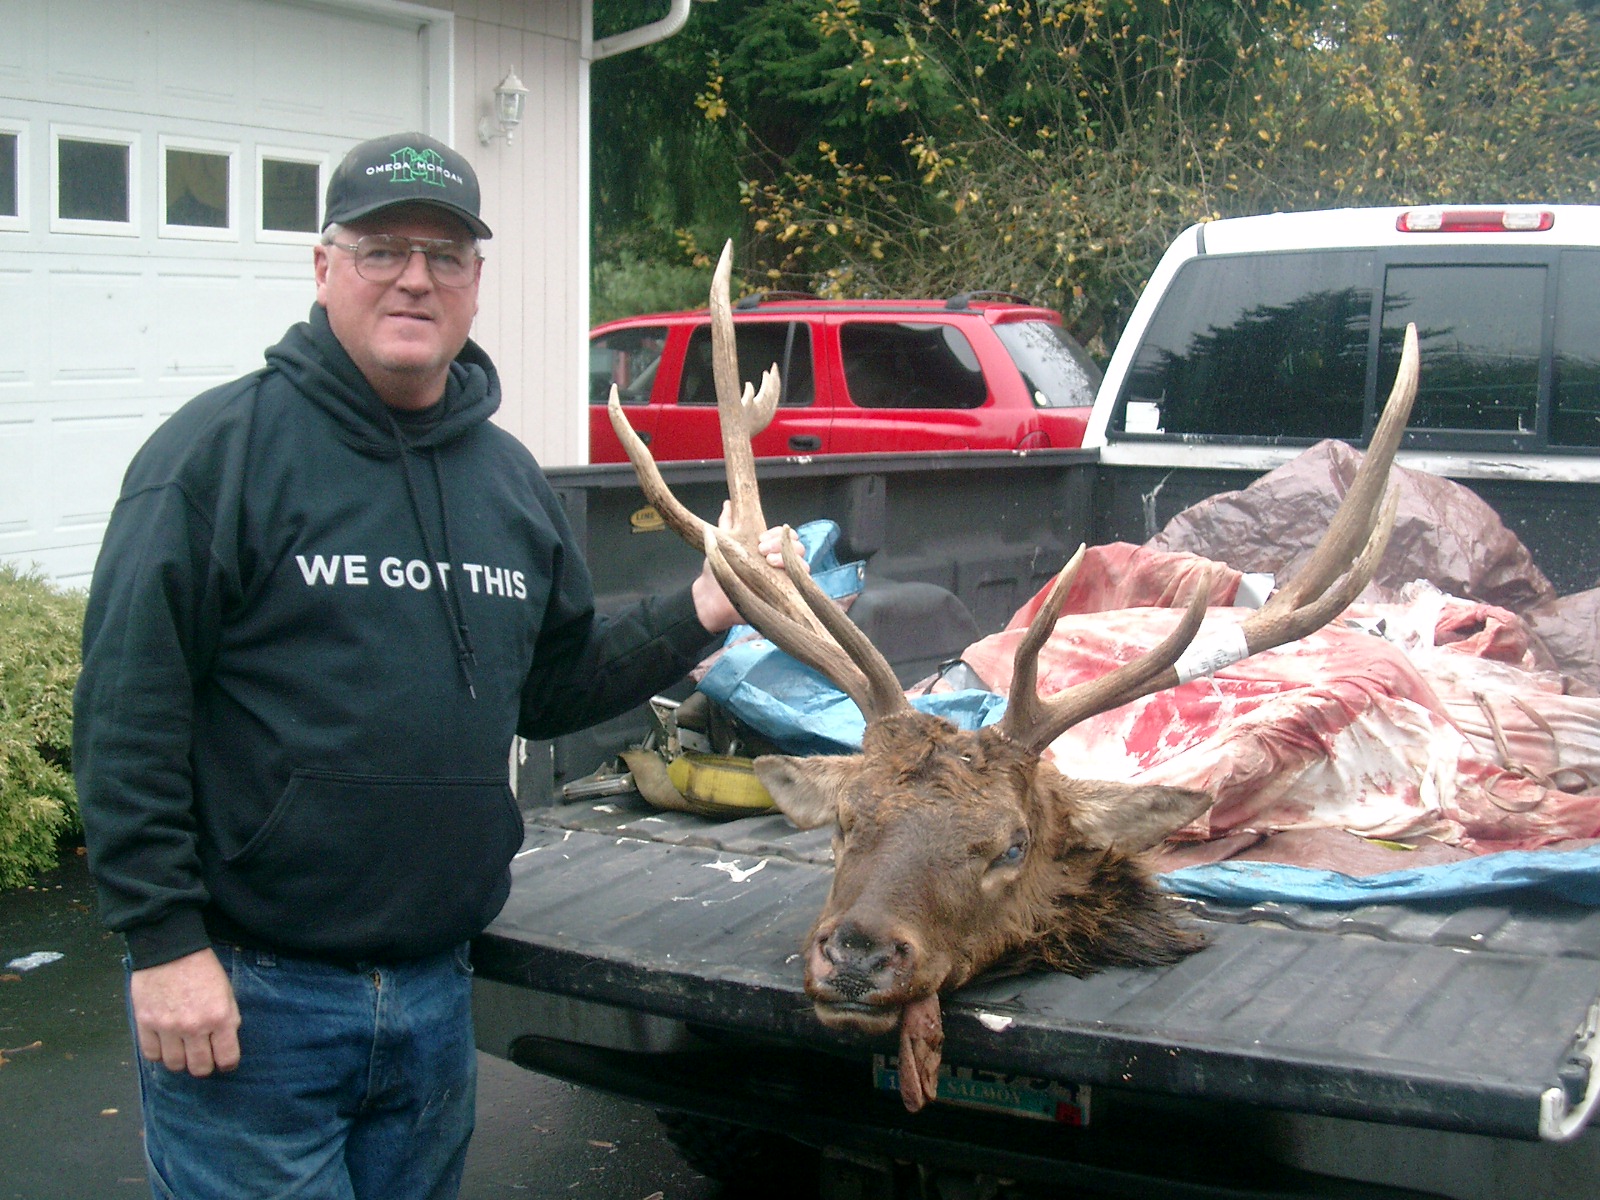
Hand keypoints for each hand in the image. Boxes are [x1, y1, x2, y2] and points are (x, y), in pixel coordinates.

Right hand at [130, 948, 241, 1075]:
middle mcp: (195, 1026)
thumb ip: (228, 1019)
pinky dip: (159, 1054)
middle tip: (202, 1056)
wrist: (171, 949)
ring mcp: (168, 1027)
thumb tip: (225, 1043)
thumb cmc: (202, 968)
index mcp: (220, 1017)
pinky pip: (152, 1055)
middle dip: (204, 1065)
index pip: (227, 1058)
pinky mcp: (145, 1024)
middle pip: (200, 1068)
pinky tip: (165, 1043)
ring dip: (181, 1060)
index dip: (227, 1063)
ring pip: (175, 1065)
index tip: (224, 1061)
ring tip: (183, 1049)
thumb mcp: (226, 991)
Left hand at [691, 502, 804, 632]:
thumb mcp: (721, 543)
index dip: (777, 534)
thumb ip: (727, 523)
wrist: (711, 599)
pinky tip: (779, 574)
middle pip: (798, 547)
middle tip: (761, 550)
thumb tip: (728, 504)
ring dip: (788, 559)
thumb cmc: (717, 572)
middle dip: (782, 545)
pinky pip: (802, 586)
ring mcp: (785, 580)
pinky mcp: (786, 596)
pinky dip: (796, 576)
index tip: (760, 539)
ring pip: (803, 564)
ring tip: (767, 562)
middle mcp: (780, 563)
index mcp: (769, 549)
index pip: (786, 535)